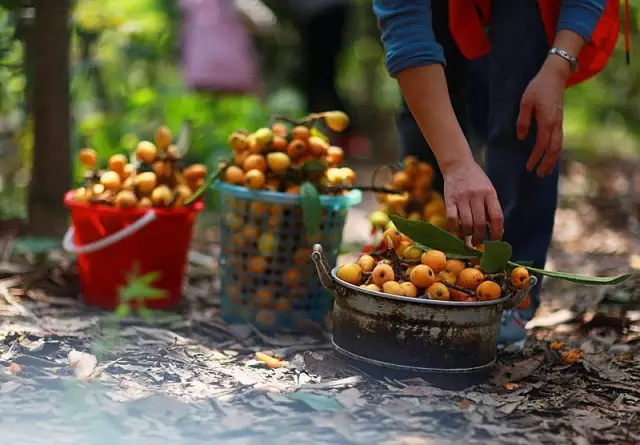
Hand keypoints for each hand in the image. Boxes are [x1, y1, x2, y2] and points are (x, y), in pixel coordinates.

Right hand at [443, 158, 503, 244]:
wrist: (458, 165)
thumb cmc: (476, 180)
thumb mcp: (488, 190)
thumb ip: (491, 207)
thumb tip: (494, 231)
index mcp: (489, 193)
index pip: (497, 217)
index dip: (497, 232)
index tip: (495, 241)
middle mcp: (476, 196)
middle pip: (480, 223)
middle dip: (479, 237)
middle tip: (478, 242)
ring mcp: (462, 198)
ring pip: (466, 224)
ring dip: (467, 234)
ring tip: (468, 235)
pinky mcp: (448, 200)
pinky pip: (451, 219)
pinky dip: (455, 228)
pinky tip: (457, 229)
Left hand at [517, 61, 566, 176]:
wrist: (555, 76)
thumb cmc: (537, 88)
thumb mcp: (525, 103)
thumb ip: (523, 120)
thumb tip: (521, 137)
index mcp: (546, 121)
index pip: (541, 144)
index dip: (536, 157)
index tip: (529, 167)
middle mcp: (556, 124)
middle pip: (554, 149)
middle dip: (547, 163)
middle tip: (539, 174)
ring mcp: (559, 123)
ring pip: (559, 146)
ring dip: (553, 160)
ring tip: (547, 171)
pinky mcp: (559, 121)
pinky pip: (559, 140)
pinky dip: (556, 151)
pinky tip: (551, 157)